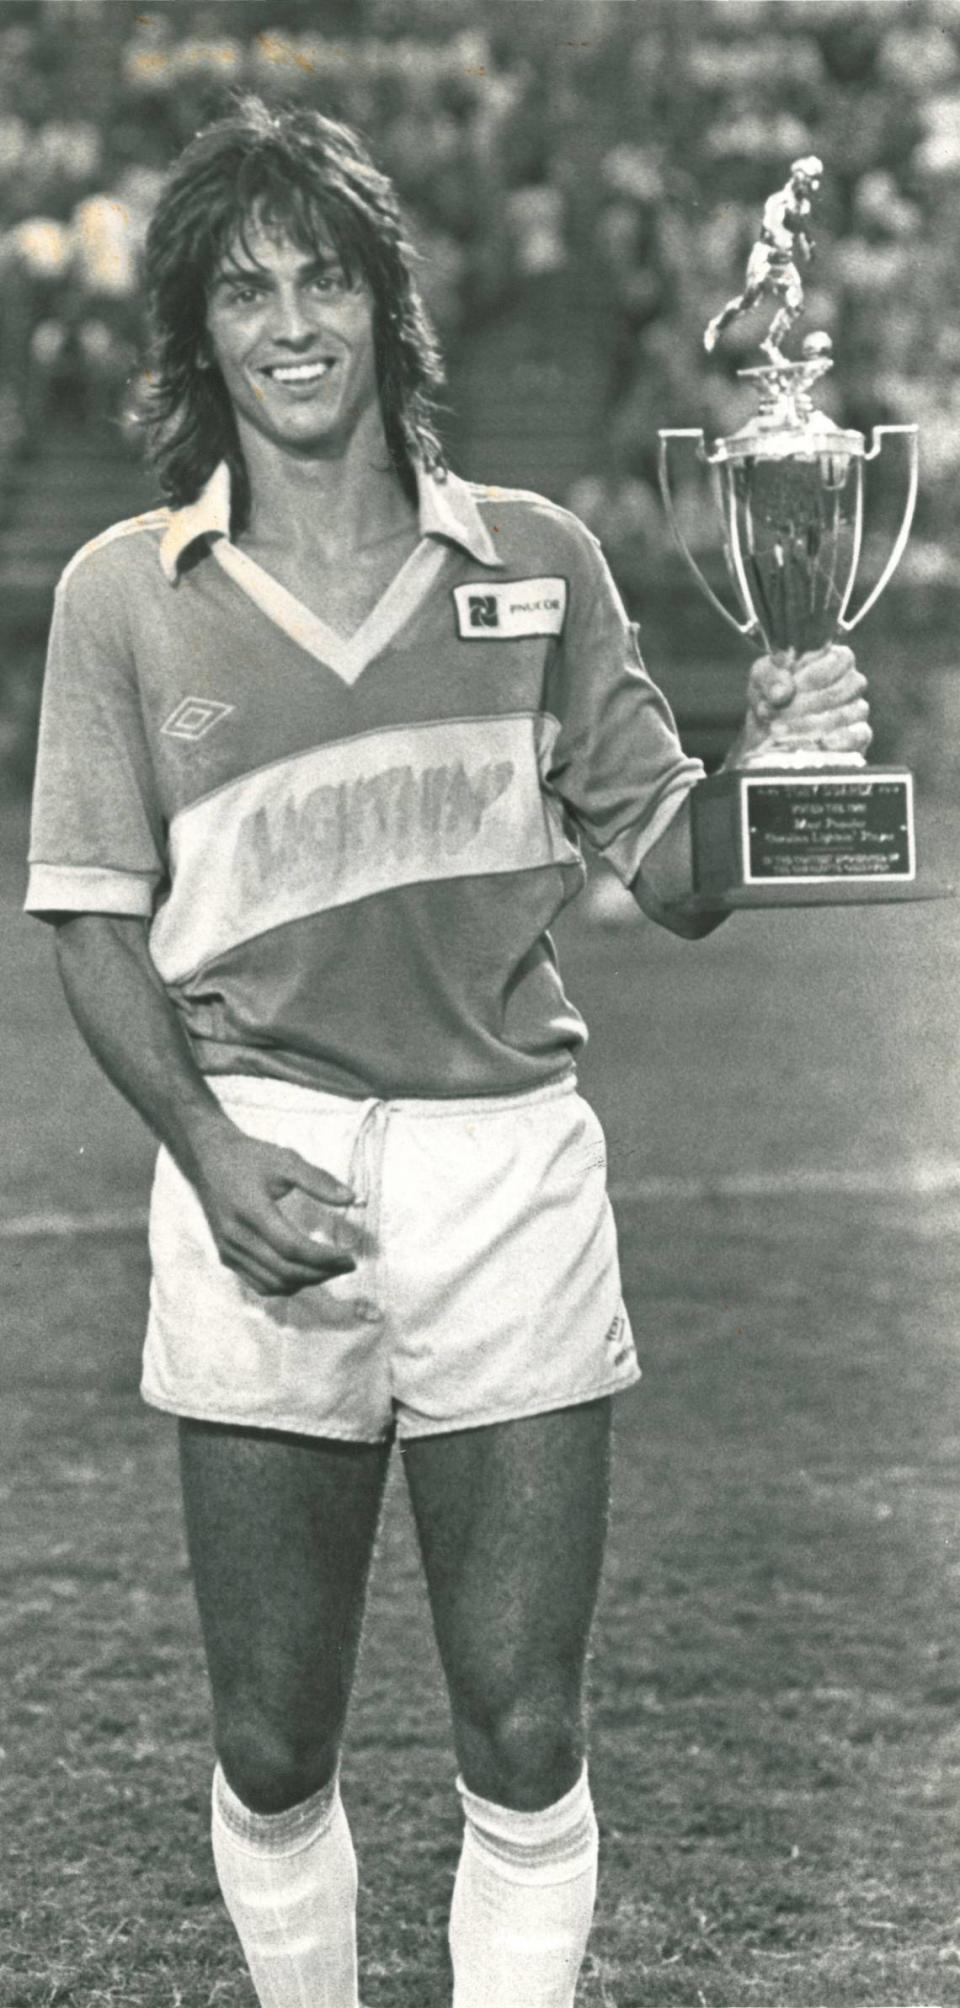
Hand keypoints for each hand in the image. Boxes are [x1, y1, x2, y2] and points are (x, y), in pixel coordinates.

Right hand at [190, 1124, 357, 1297]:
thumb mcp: (286, 1160)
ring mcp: (229, 1249)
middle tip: (347, 1265)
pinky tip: (304, 1273)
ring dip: (305, 1282)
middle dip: (322, 1273)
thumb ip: (318, 1180)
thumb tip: (352, 1198)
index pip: (292, 1248)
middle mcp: (236, 1236)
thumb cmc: (250, 1158)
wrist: (208, 1159)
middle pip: (285, 1271)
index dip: (324, 1258)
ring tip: (329, 1269)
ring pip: (273, 1283)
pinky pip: (258, 1283)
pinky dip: (285, 1284)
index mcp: (251, 1211)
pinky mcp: (226, 1256)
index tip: (349, 1257)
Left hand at [732, 644, 870, 764]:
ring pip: (848, 713)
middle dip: (807, 703)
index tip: (792, 687)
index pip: (841, 659)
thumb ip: (770, 678)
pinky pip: (858, 736)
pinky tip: (818, 743)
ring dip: (810, 724)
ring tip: (778, 731)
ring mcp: (857, 710)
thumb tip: (782, 692)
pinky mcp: (858, 737)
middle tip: (776, 714)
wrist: (768, 734)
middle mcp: (851, 683)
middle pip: (845, 687)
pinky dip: (838, 741)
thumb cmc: (770, 696)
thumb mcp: (762, 679)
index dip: (817, 674)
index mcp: (834, 659)